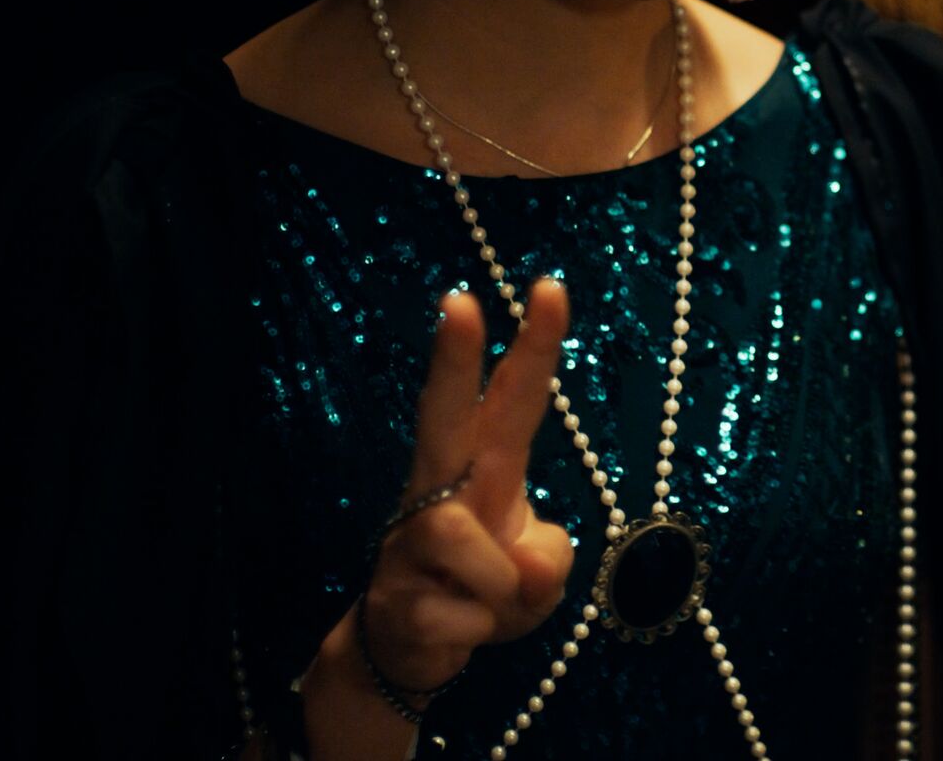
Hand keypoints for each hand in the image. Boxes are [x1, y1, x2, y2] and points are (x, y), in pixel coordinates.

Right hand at [357, 280, 577, 695]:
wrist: (414, 654)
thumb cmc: (486, 588)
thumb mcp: (540, 573)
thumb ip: (549, 560)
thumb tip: (520, 567)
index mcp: (484, 467)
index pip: (513, 399)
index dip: (535, 346)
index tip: (549, 287)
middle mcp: (440, 489)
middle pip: (443, 413)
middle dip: (453, 359)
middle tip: (459, 300)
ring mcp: (408, 539)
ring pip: (464, 540)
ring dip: (501, 586)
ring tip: (494, 604)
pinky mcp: (393, 595)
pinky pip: (463, 614)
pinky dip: (481, 632)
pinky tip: (460, 632)